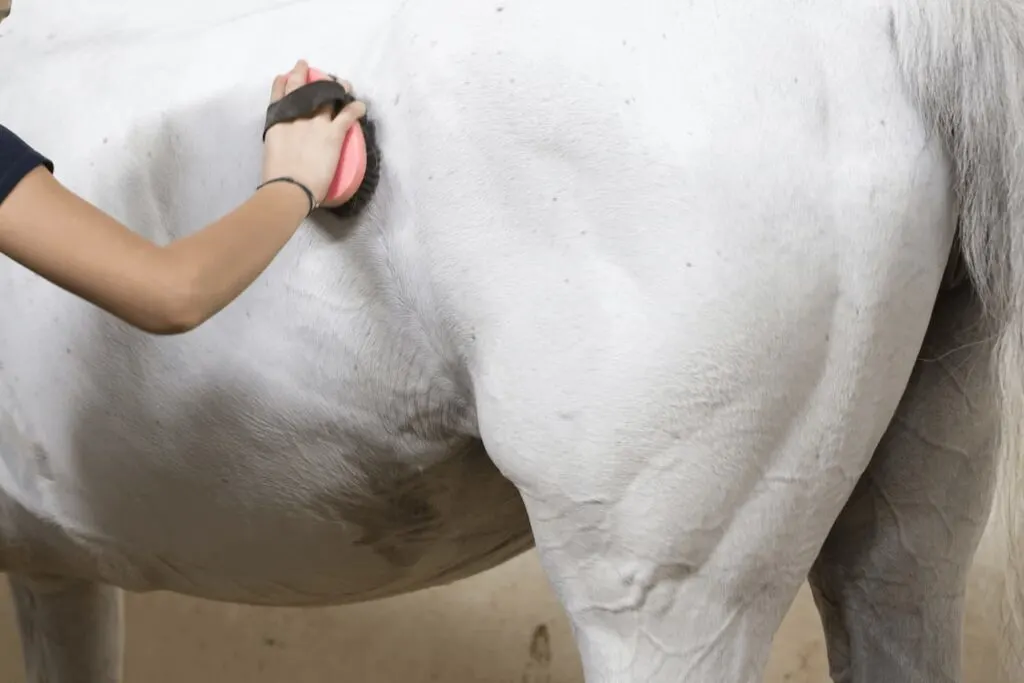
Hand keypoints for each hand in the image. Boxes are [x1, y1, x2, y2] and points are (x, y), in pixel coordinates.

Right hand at [261, 59, 366, 203]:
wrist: (289, 186)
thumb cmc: (276, 176)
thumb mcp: (271, 150)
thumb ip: (279, 140)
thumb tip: (286, 146)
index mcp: (277, 121)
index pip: (279, 94)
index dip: (284, 82)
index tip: (286, 75)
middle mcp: (296, 115)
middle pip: (302, 87)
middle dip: (305, 74)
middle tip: (310, 68)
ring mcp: (315, 122)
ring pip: (328, 97)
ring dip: (336, 87)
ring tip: (343, 84)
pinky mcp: (333, 133)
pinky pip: (348, 115)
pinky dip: (356, 108)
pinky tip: (361, 106)